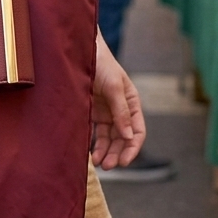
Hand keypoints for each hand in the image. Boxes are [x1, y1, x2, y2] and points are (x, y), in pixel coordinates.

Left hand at [91, 31, 145, 168]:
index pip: (137, 131)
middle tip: (109, 166)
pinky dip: (95, 144)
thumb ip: (121, 111)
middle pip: (123, 138)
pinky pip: (96, 132)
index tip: (125, 161)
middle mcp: (120, 109)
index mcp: (131, 103)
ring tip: (100, 163)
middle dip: (118, 153)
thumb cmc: (101, 64)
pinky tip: (91, 154)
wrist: (80, 51)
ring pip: (110, 138)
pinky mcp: (91, 112)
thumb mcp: (114, 86)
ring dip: (107, 152)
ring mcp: (105, 112)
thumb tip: (128, 136)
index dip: (133, 148)